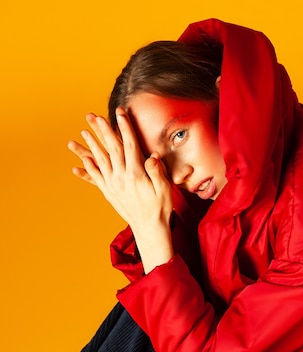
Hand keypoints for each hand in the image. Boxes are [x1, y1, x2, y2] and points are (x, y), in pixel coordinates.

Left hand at [68, 107, 173, 272]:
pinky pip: (95, 177)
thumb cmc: (160, 208)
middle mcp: (121, 177)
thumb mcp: (164, 189)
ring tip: (83, 132)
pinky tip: (80, 161)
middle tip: (94, 116)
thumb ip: (157, 172)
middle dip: (102, 130)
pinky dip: (87, 168)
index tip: (120, 113)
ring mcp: (113, 185)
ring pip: (99, 160)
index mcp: (136, 174)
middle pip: (110, 148)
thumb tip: (152, 156)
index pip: (129, 145)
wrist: (149, 228)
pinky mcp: (109, 192)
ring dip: (91, 145)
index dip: (124, 127)